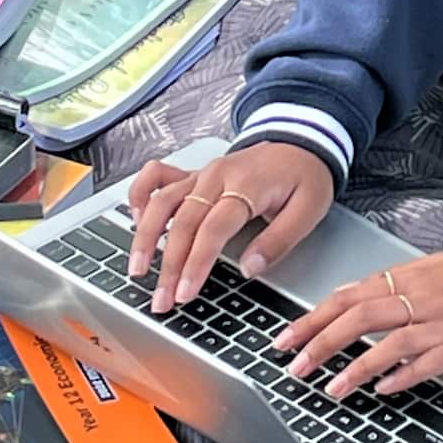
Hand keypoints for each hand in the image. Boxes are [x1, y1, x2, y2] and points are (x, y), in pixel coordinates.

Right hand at [127, 143, 333, 312]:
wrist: (304, 142)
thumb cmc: (305, 176)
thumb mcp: (309, 209)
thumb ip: (279, 240)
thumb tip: (249, 268)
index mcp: (246, 184)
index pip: (213, 229)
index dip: (197, 263)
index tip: (185, 293)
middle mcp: (218, 176)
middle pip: (183, 221)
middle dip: (169, 264)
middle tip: (161, 300)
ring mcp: (203, 172)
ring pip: (162, 201)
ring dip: (145, 236)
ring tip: (137, 269)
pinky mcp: (195, 174)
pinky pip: (159, 176)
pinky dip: (141, 193)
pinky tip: (133, 218)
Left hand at [273, 253, 442, 397]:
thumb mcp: (425, 272)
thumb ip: (386, 286)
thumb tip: (341, 298)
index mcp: (407, 277)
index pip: (350, 295)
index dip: (314, 317)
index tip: (285, 339)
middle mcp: (420, 297)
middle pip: (363, 316)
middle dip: (323, 342)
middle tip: (295, 367)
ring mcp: (442, 322)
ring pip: (392, 341)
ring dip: (357, 366)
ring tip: (332, 388)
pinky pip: (429, 361)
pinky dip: (403, 375)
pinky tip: (383, 389)